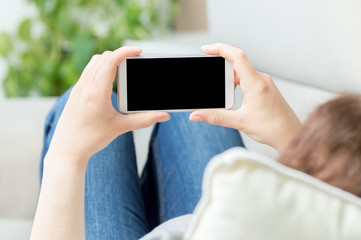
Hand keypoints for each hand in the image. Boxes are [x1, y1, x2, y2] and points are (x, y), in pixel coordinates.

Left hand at [46, 46, 169, 164]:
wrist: (67, 149)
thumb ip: (144, 120)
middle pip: (103, 57)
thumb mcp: (120, 127)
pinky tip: (107, 80)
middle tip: (133, 60)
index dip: (126, 51)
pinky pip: (87, 71)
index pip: (111, 60)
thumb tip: (163, 116)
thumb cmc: (91, 139)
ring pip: (93, 63)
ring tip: (122, 67)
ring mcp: (78, 88)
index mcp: (97, 91)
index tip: (138, 51)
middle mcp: (85, 86)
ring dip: (108, 60)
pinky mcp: (75, 93)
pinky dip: (99, 68)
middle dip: (119, 54)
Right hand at [189, 43, 300, 151]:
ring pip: (241, 73)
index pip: (237, 56)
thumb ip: (216, 117)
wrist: (291, 135)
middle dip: (220, 71)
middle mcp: (262, 79)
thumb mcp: (240, 122)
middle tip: (211, 83)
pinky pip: (247, 80)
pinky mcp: (265, 89)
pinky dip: (236, 85)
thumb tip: (196, 115)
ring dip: (229, 81)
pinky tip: (233, 98)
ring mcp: (264, 83)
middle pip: (236, 64)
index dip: (220, 49)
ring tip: (224, 97)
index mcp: (256, 84)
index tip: (205, 49)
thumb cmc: (272, 128)